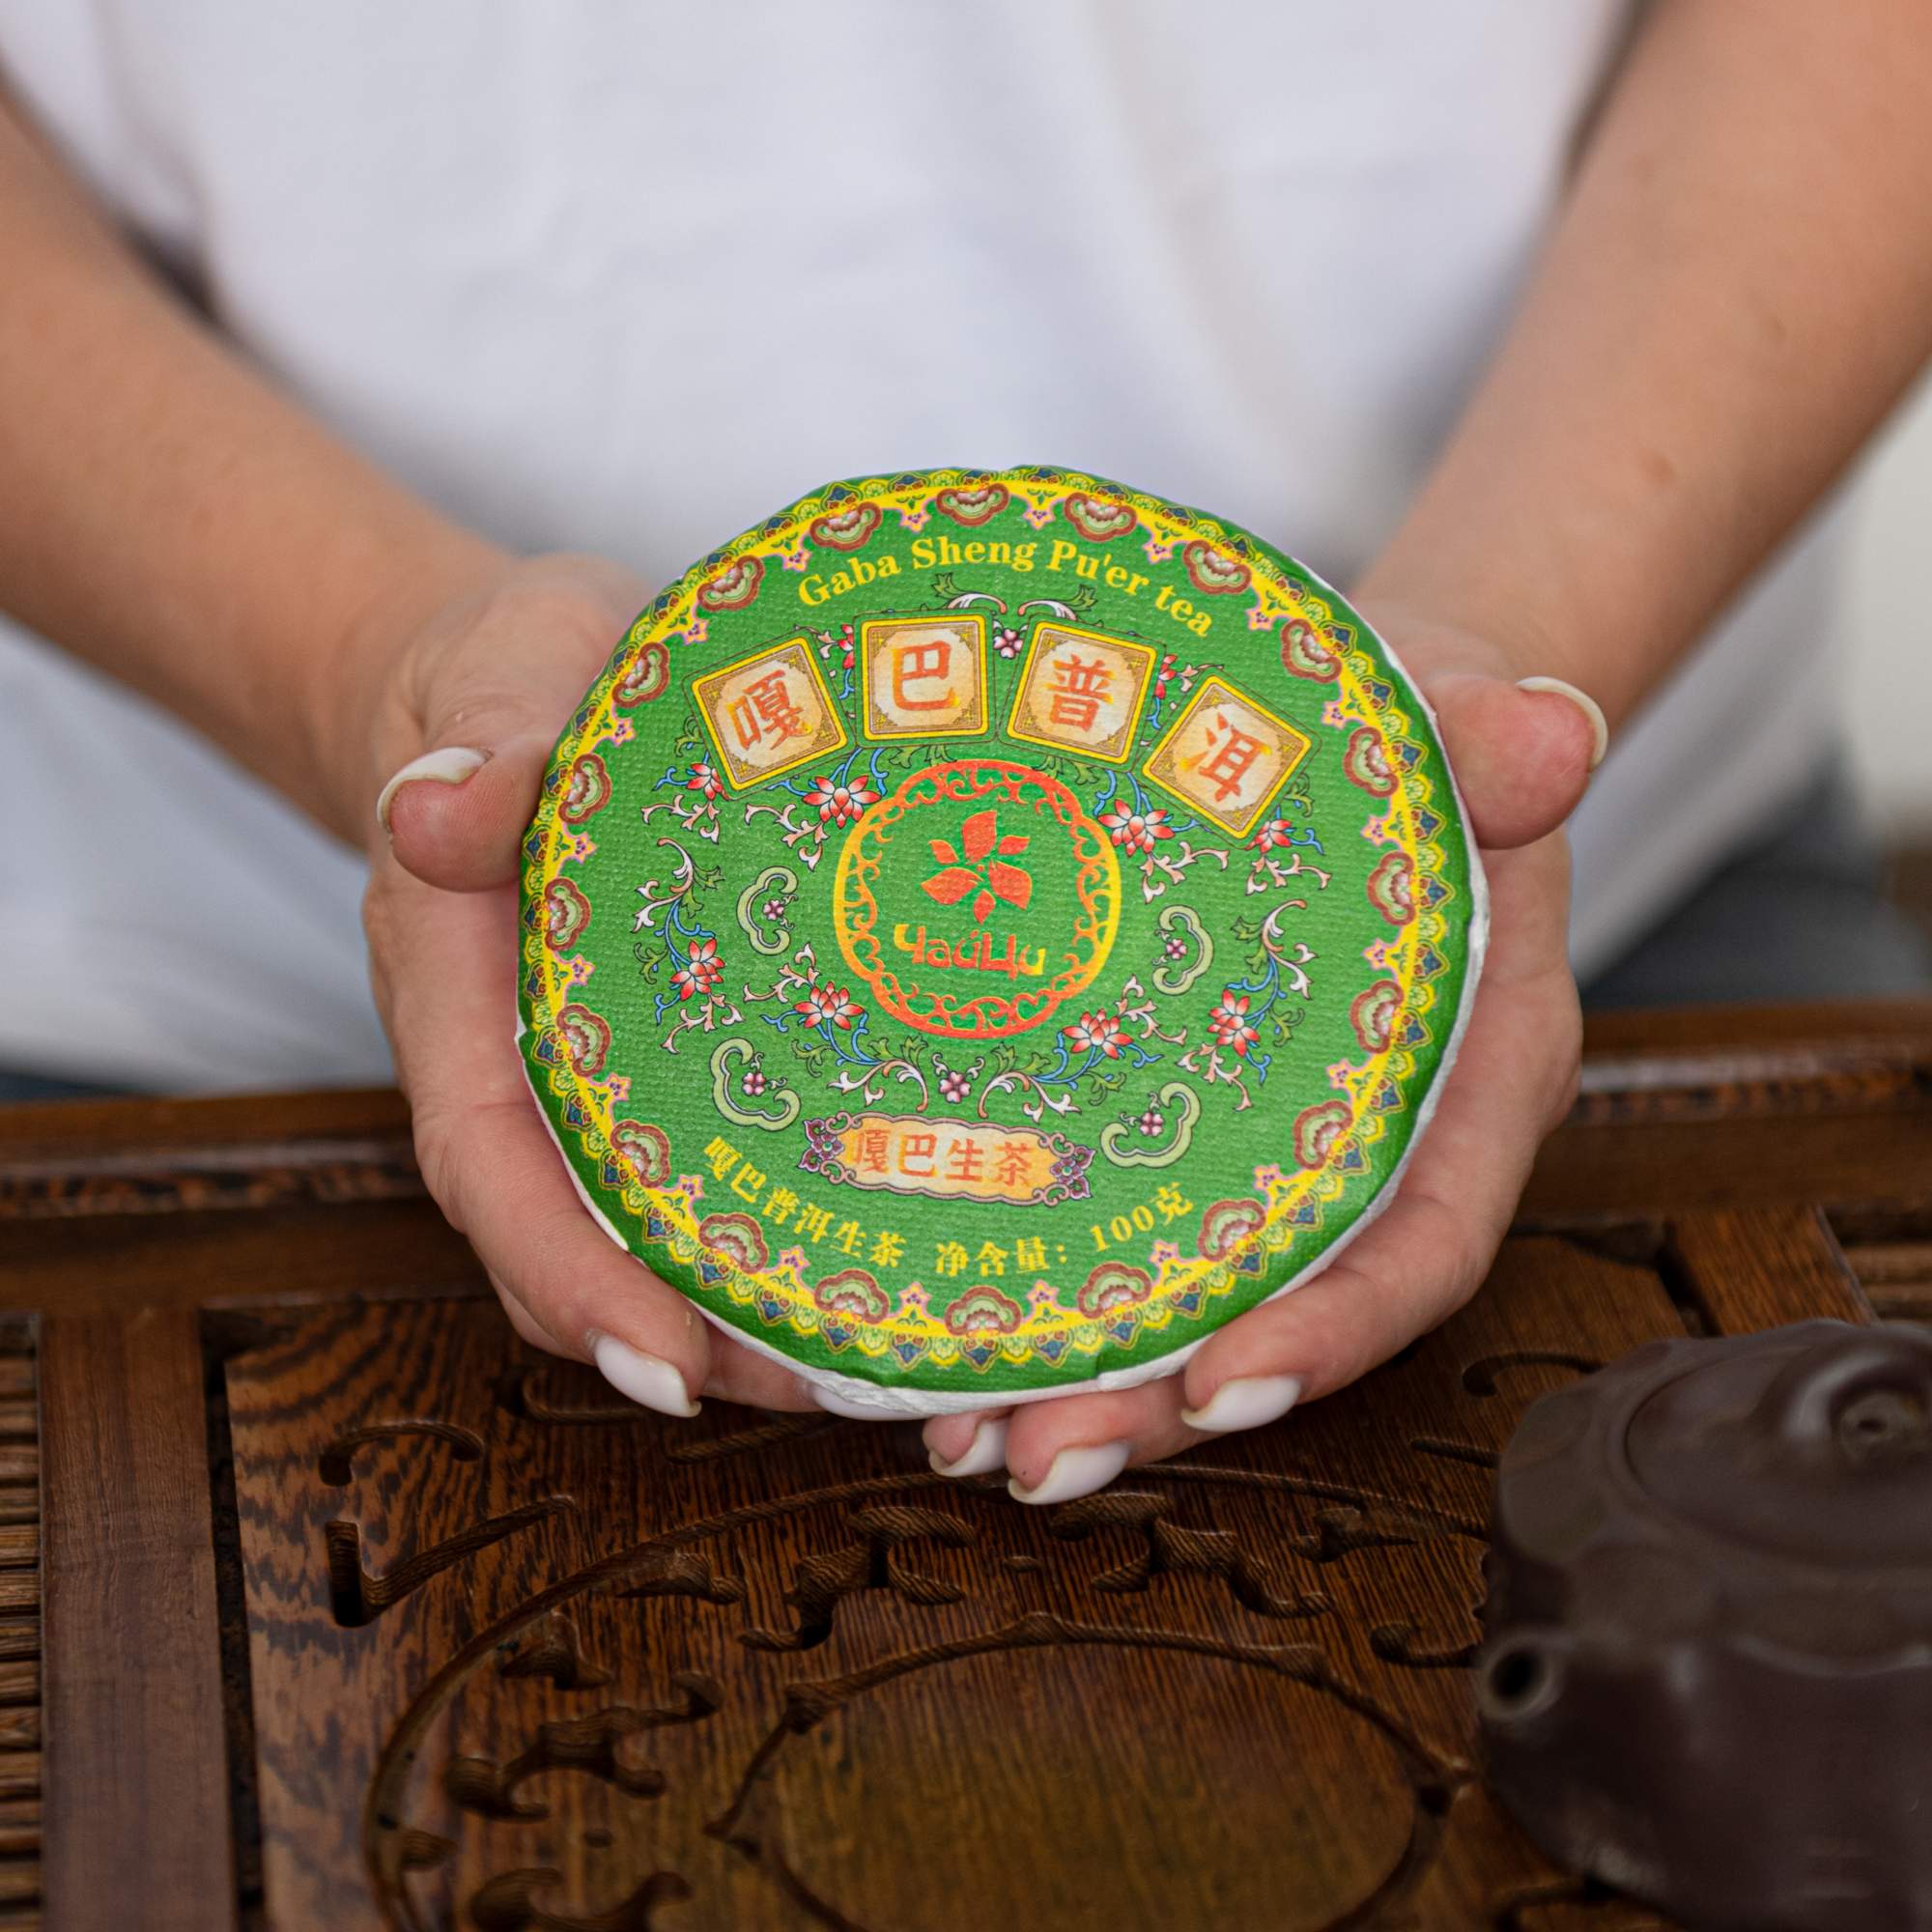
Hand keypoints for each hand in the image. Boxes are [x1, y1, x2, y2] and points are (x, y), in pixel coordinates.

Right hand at [355, 552, 818, 1415]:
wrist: (513, 678)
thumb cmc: (503, 674)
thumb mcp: (498, 672)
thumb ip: (481, 745)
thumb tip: (432, 810)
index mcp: (454, 986)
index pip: (488, 1162)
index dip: (567, 1276)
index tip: (666, 1368)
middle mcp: (513, 1057)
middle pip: (570, 1243)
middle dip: (685, 1339)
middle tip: (831, 1393)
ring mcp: (581, 1067)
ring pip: (637, 1226)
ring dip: (740, 1314)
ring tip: (880, 1362)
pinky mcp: (650, 1052)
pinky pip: (694, 1160)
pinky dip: (765, 1228)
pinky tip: (879, 1250)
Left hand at [922, 612, 1605, 1501]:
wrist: (1366, 726)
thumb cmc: (1426, 740)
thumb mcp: (1466, 731)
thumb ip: (1501, 745)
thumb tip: (1554, 737)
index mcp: (1474, 1078)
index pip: (1424, 1240)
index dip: (1334, 1331)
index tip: (1225, 1388)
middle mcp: (1380, 1146)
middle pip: (1279, 1313)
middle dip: (1163, 1404)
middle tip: (1036, 1459)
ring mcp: (1281, 1145)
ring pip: (1192, 1297)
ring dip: (1084, 1382)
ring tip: (960, 1439)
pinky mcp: (1192, 1118)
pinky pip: (1128, 1224)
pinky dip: (1043, 1290)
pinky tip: (943, 1336)